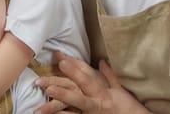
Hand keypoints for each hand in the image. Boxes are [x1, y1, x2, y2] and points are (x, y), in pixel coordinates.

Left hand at [35, 52, 149, 113]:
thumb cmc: (127, 106)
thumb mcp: (119, 90)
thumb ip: (108, 75)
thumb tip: (101, 61)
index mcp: (103, 94)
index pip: (87, 80)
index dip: (74, 71)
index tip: (61, 61)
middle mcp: (96, 105)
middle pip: (78, 97)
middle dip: (63, 92)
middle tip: (46, 86)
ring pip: (74, 112)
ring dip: (57, 108)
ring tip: (42, 106)